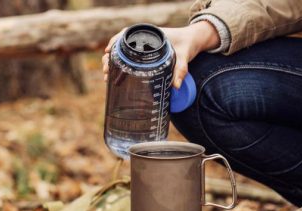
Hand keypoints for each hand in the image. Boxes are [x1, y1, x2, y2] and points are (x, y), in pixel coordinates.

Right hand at [102, 21, 219, 87]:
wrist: (195, 40)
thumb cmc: (188, 43)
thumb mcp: (185, 55)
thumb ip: (181, 70)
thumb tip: (176, 86)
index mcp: (150, 35)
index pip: (126, 34)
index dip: (114, 42)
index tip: (107, 51)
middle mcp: (145, 40)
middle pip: (121, 46)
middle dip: (110, 57)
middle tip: (106, 71)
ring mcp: (144, 49)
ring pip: (124, 54)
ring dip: (114, 63)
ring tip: (107, 76)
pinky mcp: (147, 57)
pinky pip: (131, 59)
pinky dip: (122, 66)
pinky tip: (116, 76)